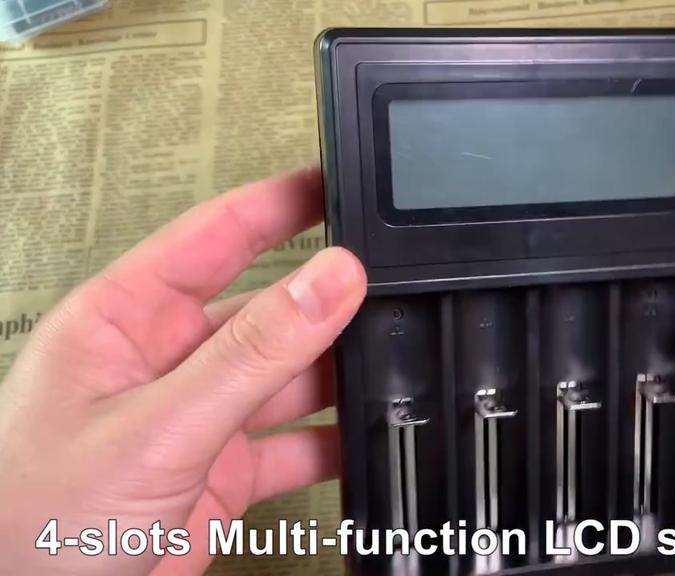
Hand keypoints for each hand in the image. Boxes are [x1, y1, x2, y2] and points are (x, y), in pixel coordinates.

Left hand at [0, 168, 366, 575]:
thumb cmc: (33, 519)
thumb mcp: (158, 426)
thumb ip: (252, 354)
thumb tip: (330, 279)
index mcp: (126, 319)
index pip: (215, 235)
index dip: (280, 203)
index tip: (342, 183)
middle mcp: (167, 360)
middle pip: (265, 310)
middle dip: (326, 303)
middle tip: (392, 287)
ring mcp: (198, 419)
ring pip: (289, 378)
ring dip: (337, 375)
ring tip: (395, 360)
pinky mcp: (223, 474)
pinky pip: (296, 444)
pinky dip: (334, 443)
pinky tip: (368, 435)